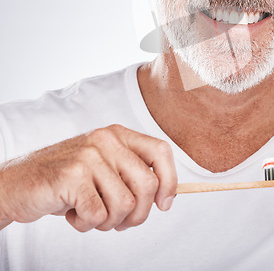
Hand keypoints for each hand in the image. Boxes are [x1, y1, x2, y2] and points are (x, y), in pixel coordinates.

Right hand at [0, 124, 176, 231]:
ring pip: (125, 204)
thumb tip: (167, 196)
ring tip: (91, 214)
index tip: (164, 203)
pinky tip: (73, 213)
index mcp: (119, 134)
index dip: (169, 180)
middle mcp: (107, 139)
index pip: (161, 151)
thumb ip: (133, 174)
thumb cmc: (68, 181)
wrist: (18, 184)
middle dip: (138, 214)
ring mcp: (89, 156)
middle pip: (147, 185)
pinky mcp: (72, 176)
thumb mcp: (105, 168)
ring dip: (109, 221)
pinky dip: (87, 224)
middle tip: (119, 221)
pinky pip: (98, 215)